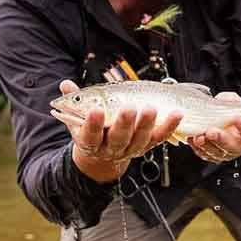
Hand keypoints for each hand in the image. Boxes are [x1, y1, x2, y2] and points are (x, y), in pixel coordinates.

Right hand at [57, 80, 183, 182]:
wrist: (102, 155)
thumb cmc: (91, 130)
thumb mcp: (77, 117)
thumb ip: (73, 100)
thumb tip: (65, 85)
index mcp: (90, 142)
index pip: (90, 135)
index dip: (93, 124)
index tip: (96, 110)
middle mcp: (110, 148)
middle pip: (118, 138)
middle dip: (124, 123)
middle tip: (129, 108)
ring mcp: (130, 149)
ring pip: (140, 139)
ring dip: (147, 124)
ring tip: (151, 108)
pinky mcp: (146, 146)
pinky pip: (159, 138)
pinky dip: (169, 126)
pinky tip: (176, 114)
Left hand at [188, 92, 240, 163]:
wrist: (221, 118)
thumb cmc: (231, 110)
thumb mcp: (233, 101)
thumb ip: (231, 101)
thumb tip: (224, 100)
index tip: (238, 118)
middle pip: (235, 146)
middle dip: (221, 139)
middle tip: (211, 132)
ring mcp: (228, 153)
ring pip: (219, 153)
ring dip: (207, 145)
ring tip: (199, 137)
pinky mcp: (214, 156)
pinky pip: (206, 154)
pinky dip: (198, 148)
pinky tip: (192, 139)